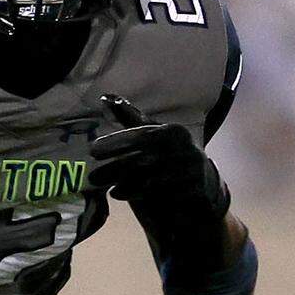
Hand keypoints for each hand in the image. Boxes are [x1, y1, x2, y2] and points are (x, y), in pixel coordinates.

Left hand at [88, 95, 229, 226]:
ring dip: (128, 185)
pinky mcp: (195, 189)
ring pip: (153, 178)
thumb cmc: (168, 154)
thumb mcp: (151, 134)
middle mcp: (183, 147)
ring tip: (109, 191)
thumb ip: (129, 118)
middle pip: (144, 159)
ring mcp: (191, 169)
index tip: (93, 150)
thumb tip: (105, 97)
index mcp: (171, 131)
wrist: (201, 181)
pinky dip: (143, 196)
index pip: (140, 135)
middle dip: (116, 169)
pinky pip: (165, 195)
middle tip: (93, 177)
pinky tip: (122, 196)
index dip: (115, 143)